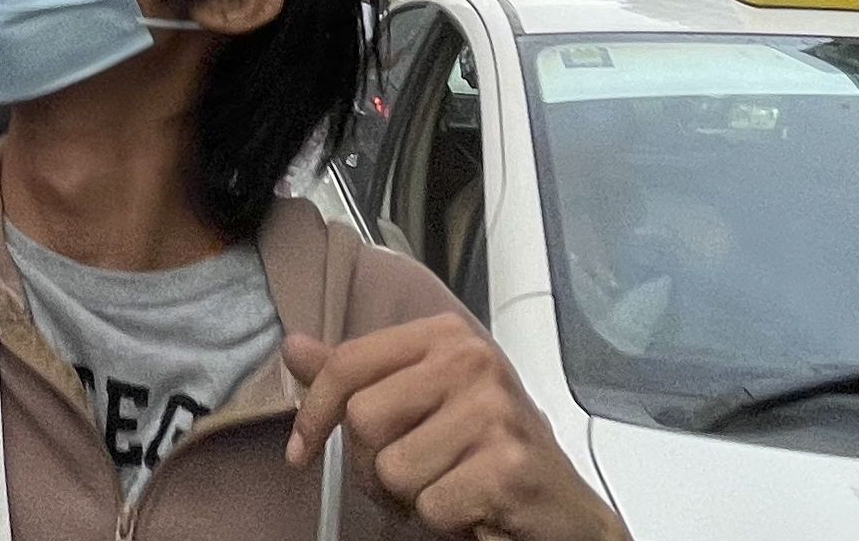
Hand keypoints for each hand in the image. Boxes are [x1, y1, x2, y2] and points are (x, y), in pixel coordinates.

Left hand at [286, 318, 623, 540]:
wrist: (564, 514)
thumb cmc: (490, 457)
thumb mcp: (420, 404)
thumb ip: (358, 376)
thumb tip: (294, 347)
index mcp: (446, 336)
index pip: (348, 363)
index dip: (313, 413)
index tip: (302, 449)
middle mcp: (473, 361)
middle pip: (363, 419)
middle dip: (373, 467)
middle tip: (412, 479)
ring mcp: (494, 411)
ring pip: (392, 469)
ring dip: (411, 499)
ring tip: (449, 491)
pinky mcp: (507, 466)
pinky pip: (430, 506)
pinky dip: (442, 522)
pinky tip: (473, 510)